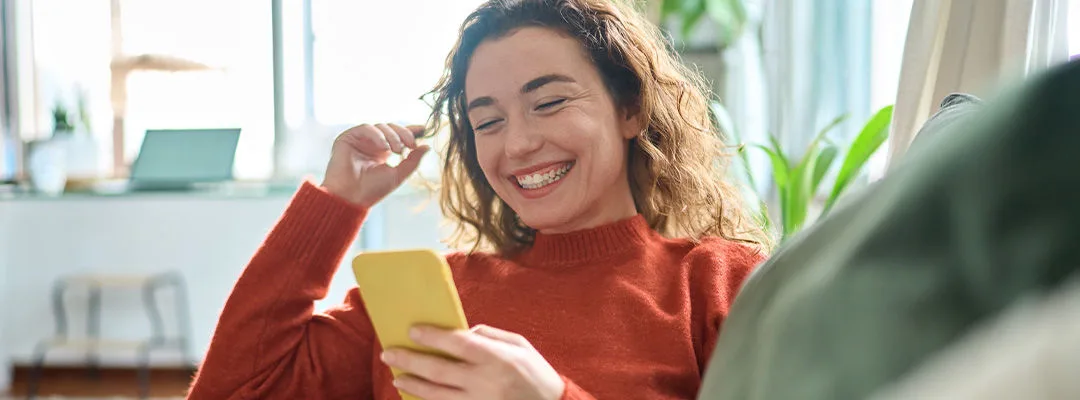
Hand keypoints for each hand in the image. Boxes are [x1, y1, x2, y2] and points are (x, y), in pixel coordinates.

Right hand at [321, 123, 429, 207]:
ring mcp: (360, 140)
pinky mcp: (348, 137)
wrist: (350, 198)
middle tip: (411, 145)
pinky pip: (366, 128)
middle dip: (404, 134)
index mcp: (383, 151)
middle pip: (391, 128)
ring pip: (381, 126)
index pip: (398, 135)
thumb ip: (413, 161)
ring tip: (397, 150)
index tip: (424, 129)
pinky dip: (377, 135)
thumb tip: (427, 146)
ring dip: (392, 136)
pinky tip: (384, 147)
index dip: (411, 130)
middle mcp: (372, 144)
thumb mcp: (398, 175)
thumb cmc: (372, 190)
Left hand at [381, 325, 565, 399]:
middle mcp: (484, 382)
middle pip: (438, 370)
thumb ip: (491, 336)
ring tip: (396, 376)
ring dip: (413, 384)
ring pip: (436, 394)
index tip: (412, 329)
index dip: (432, 336)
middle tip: (390, 353)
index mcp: (497, 358)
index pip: (457, 343)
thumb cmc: (536, 374)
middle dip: (410, 360)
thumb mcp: (521, 346)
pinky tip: (415, 395)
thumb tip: (464, 331)